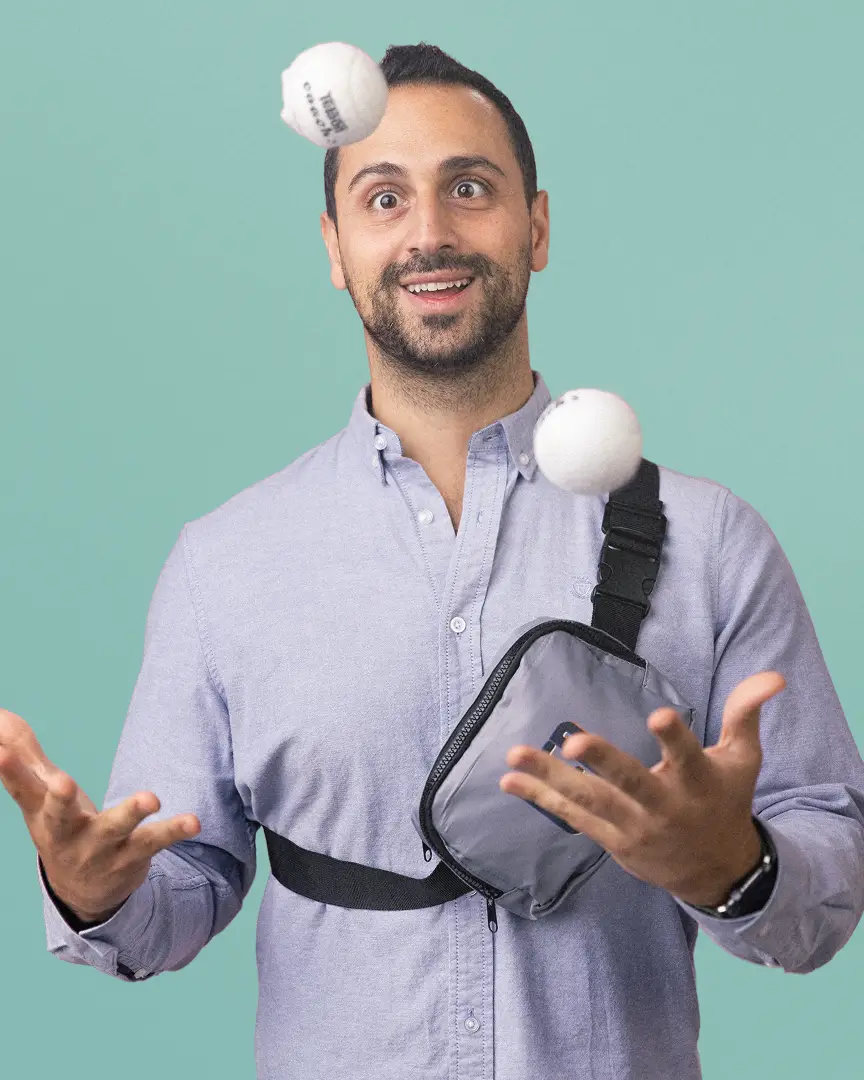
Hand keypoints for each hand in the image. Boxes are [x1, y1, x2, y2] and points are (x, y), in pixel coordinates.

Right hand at [0, 708, 199, 922]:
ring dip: (131, 812)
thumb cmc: (58, 824)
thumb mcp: (36, 792)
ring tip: (151, 798)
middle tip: (61, 783)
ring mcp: (99, 848)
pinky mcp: (132, 855)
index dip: (10, 770)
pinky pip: (155, 841)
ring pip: (114, 829)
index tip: (0, 752)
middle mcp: (65, 832)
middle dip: (58, 799)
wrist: (82, 890)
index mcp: (39, 811)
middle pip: (58, 815)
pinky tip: (193, 822)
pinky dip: (174, 830)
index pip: (21, 788)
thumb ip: (22, 752)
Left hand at [499, 671, 785, 905]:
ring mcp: (633, 827)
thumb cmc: (725, 802)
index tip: (657, 715)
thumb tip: (773, 676)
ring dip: (549, 779)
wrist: (716, 872)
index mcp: (698, 782)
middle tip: (573, 743)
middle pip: (630, 783)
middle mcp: (663, 807)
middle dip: (602, 763)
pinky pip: (572, 817)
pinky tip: (509, 781)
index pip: (687, 756)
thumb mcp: (742, 759)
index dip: (674, 737)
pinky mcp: (611, 841)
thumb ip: (746, 714)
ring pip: (589, 801)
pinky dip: (540, 799)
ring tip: (515, 755)